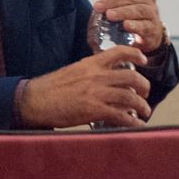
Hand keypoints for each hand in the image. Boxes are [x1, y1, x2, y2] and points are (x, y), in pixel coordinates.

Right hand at [18, 46, 151, 127]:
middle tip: (144, 93)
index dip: (135, 54)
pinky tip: (137, 125)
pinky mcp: (95, 110)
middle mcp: (96, 76)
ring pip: (131, 97)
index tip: (143, 59)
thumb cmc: (50, 88)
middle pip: (132, 77)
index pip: (118, 52)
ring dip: (142, 106)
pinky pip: (123, 116)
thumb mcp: (72, 72)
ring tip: (144, 111)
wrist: (34, 100)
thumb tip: (106, 81)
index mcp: (89, 64)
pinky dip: (134, 122)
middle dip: (144, 86)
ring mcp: (96, 93)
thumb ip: (90, 74)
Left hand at [93, 0, 165, 51]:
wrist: (146, 31)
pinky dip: (135, 25)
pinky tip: (126, 25)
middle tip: (98, 6)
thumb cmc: (129, 11)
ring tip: (109, 15)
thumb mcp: (117, 0)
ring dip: (122, 12)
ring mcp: (152, 13)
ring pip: (139, 10)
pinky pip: (145, 26)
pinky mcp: (153, 28)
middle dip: (113, 1)